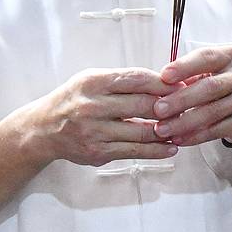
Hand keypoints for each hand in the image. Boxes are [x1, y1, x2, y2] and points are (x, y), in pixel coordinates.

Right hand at [22, 67, 178, 167]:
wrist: (43, 129)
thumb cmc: (74, 100)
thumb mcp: (93, 80)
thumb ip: (124, 81)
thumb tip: (165, 82)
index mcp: (94, 82)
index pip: (137, 79)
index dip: (164, 83)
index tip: (183, 85)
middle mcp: (92, 106)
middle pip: (143, 105)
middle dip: (171, 106)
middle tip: (188, 106)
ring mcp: (95, 131)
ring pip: (143, 131)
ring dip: (168, 130)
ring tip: (183, 127)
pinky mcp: (98, 152)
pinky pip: (135, 151)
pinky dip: (157, 150)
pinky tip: (171, 147)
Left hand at [153, 44, 231, 147]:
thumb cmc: (221, 85)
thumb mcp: (207, 72)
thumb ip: (187, 76)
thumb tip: (159, 86)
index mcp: (231, 56)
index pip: (207, 57)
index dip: (184, 66)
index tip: (164, 76)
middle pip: (210, 87)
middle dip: (181, 99)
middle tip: (158, 109)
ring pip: (213, 111)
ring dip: (185, 122)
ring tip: (163, 129)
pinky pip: (219, 130)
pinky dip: (196, 136)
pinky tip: (180, 139)